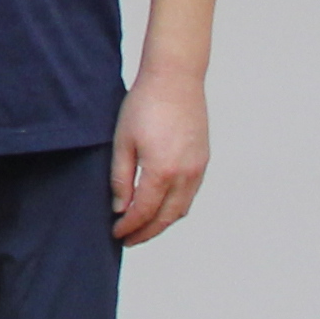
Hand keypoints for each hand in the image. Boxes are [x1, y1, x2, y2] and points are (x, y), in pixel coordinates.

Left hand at [112, 66, 209, 244]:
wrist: (176, 78)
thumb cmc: (144, 105)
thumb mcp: (123, 141)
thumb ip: (121, 178)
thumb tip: (120, 207)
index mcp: (162, 171)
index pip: (144, 212)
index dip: (129, 227)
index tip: (116, 233)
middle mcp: (184, 174)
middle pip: (166, 217)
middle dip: (146, 232)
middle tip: (128, 240)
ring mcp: (197, 168)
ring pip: (181, 209)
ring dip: (163, 223)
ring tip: (143, 227)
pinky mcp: (203, 160)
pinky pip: (190, 194)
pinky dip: (176, 207)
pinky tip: (162, 206)